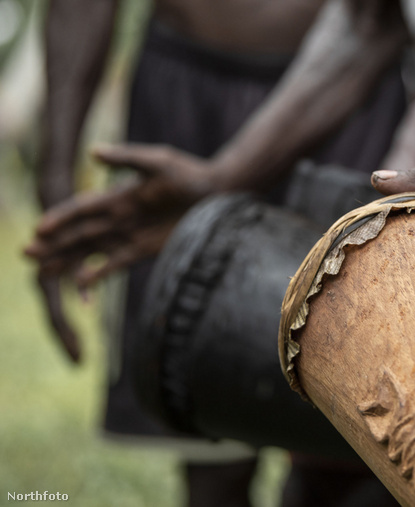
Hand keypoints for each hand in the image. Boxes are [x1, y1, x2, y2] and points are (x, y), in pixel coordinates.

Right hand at [25, 143, 218, 360]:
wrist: (216, 193)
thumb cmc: (189, 173)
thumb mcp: (158, 162)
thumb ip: (126, 159)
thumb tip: (93, 152)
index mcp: (118, 195)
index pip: (82, 208)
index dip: (61, 217)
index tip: (39, 227)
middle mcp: (119, 217)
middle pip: (80, 233)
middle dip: (54, 243)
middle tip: (26, 253)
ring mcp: (131, 235)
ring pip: (92, 250)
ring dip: (67, 259)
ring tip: (42, 270)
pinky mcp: (146, 250)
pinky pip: (117, 264)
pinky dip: (99, 273)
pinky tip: (81, 285)